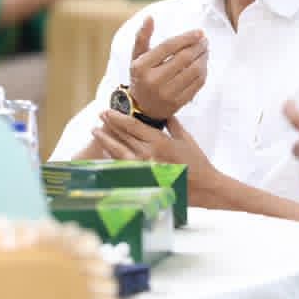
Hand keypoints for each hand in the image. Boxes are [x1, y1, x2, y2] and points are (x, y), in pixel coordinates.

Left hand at [96, 112, 219, 203]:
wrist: (202, 186)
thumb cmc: (196, 163)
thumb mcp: (186, 139)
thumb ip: (172, 124)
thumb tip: (164, 113)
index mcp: (159, 141)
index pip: (132, 126)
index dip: (118, 117)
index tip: (108, 111)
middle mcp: (148, 154)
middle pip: (123, 137)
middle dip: (109, 125)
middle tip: (99, 117)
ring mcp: (143, 168)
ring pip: (118, 152)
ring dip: (106, 141)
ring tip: (96, 132)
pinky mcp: (142, 179)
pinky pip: (123, 167)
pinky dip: (113, 158)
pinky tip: (106, 152)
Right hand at [128, 16, 207, 120]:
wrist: (141, 108)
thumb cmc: (141, 77)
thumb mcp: (136, 57)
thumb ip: (142, 37)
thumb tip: (150, 18)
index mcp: (142, 67)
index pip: (168, 47)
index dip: (186, 37)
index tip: (199, 32)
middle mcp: (153, 81)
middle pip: (183, 58)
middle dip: (198, 46)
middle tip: (204, 40)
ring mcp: (166, 94)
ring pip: (193, 71)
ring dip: (203, 58)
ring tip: (205, 50)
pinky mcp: (178, 103)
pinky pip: (197, 84)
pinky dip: (204, 71)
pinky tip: (203, 64)